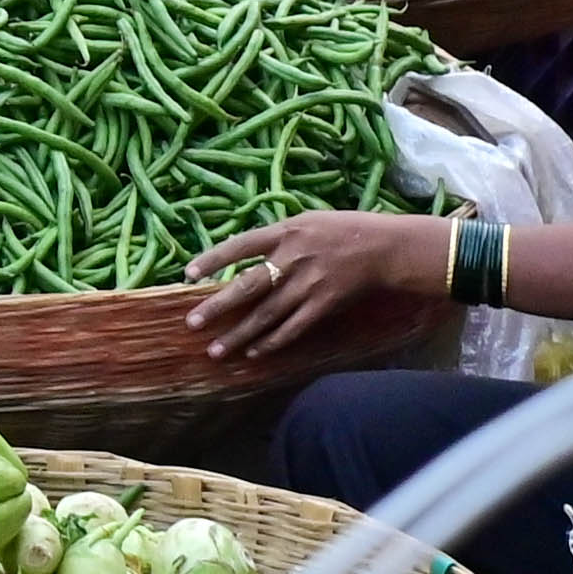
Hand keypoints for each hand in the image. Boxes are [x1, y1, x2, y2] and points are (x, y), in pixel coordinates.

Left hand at [185, 215, 444, 368]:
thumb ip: (277, 235)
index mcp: (286, 230)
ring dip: (239, 335)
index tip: (188, 274)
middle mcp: (293, 257)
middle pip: (248, 286)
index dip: (213, 259)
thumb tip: (243, 248)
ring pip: (267, 314)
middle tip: (191, 323)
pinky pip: (293, 328)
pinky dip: (273, 342)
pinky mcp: (324, 304)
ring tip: (216, 351)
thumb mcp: (307, 220)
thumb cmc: (344, 229)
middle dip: (217, 307)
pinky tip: (254, 353)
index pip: (241, 245)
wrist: (385, 247)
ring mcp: (309, 283)